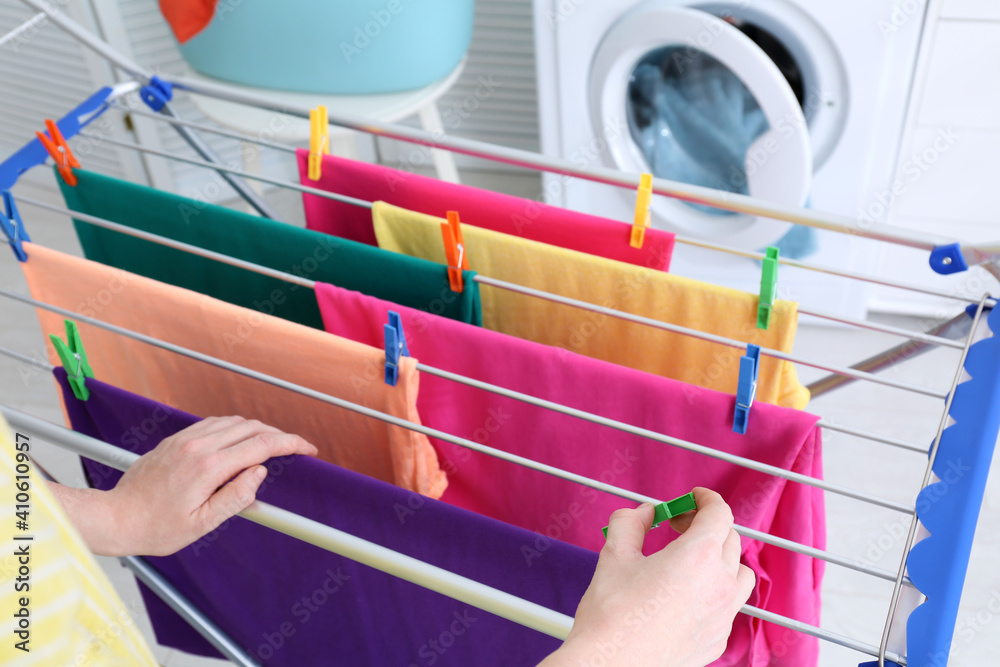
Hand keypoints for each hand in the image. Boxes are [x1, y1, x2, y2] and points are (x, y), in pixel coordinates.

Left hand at [53, 416, 317, 556]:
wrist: (115, 517)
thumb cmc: (156, 528)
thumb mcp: (202, 524)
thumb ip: (235, 497)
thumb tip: (259, 473)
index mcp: (208, 467)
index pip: (261, 445)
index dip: (290, 444)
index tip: (307, 449)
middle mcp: (198, 446)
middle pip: (251, 427)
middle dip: (279, 435)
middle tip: (294, 449)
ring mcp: (185, 440)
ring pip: (233, 421)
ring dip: (258, 429)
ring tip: (271, 445)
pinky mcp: (175, 440)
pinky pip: (214, 423)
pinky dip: (235, 427)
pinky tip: (239, 440)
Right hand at [540, 487, 754, 666]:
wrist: (610, 666)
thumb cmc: (611, 614)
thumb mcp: (614, 555)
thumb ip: (631, 523)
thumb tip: (644, 513)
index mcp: (698, 557)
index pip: (720, 513)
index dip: (706, 499)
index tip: (693, 497)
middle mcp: (719, 585)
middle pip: (730, 539)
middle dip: (706, 525)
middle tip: (678, 525)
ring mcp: (723, 616)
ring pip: (739, 574)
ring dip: (720, 558)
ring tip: (690, 560)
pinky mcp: (717, 640)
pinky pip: (728, 606)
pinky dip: (715, 591)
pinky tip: (686, 595)